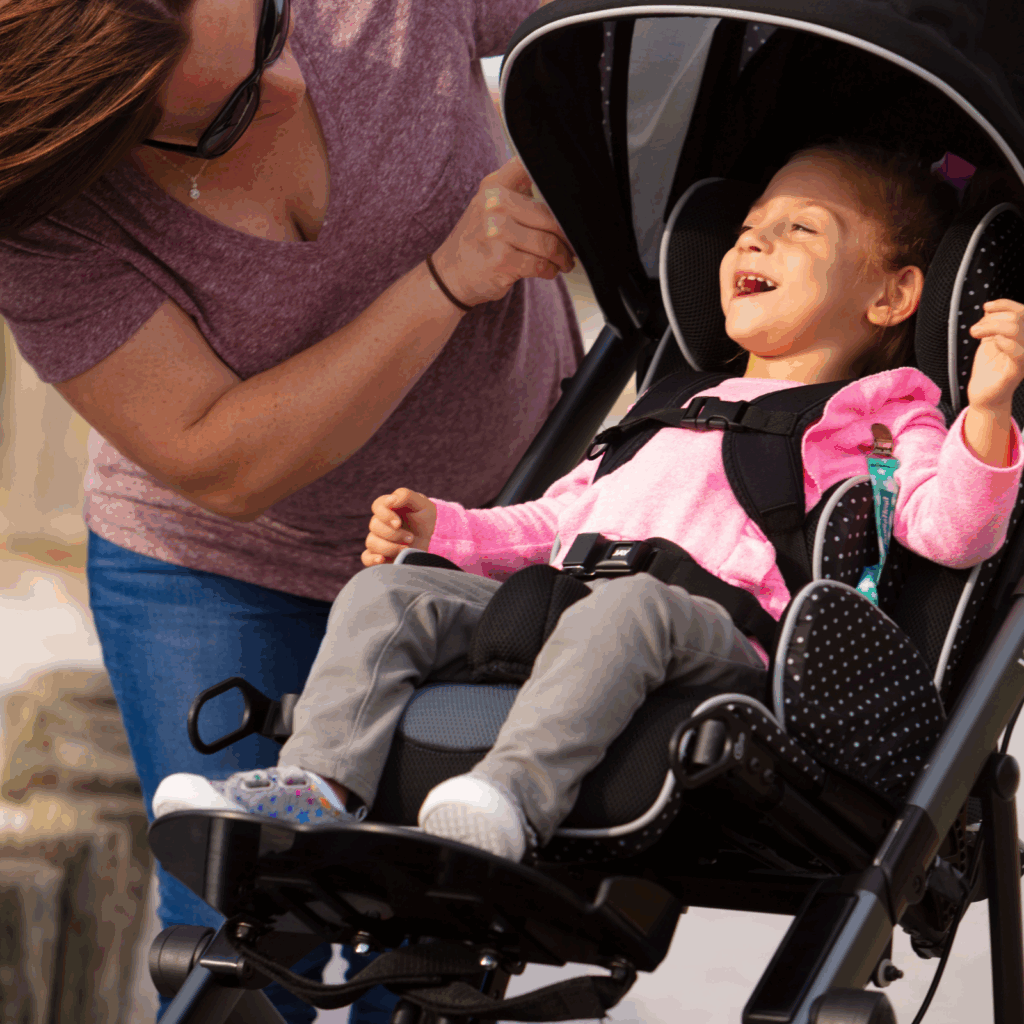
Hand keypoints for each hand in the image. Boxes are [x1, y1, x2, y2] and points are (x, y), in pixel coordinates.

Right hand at [361, 488, 437, 566]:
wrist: (434, 539)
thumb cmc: (426, 518)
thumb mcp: (421, 503)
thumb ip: (405, 495)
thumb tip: (391, 500)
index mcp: (389, 507)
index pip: (377, 506)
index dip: (385, 515)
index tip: (398, 522)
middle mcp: (381, 523)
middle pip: (374, 526)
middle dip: (394, 533)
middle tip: (411, 537)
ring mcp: (379, 539)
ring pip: (372, 542)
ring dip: (390, 547)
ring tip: (406, 549)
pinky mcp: (381, 555)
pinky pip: (367, 558)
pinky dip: (372, 559)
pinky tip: (382, 559)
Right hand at [429, 156, 575, 306]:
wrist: (450, 274)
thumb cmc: (478, 240)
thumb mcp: (490, 204)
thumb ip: (518, 188)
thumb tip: (561, 187)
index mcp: (494, 185)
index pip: (530, 168)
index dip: (557, 179)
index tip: (573, 194)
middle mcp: (494, 204)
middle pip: (549, 216)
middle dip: (566, 235)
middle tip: (571, 244)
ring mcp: (496, 233)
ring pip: (548, 243)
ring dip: (562, 256)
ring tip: (563, 260)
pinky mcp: (501, 260)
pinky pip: (540, 265)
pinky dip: (550, 270)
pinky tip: (549, 270)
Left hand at [967, 299, 1023, 411]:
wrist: (984, 394)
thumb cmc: (988, 368)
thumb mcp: (990, 340)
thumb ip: (992, 324)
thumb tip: (990, 308)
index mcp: (1023, 336)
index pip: (1022, 311)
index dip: (1004, 304)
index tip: (986, 307)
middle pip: (1017, 318)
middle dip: (991, 318)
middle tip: (975, 330)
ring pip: (1016, 330)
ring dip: (991, 327)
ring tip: (975, 333)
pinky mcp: (1018, 371)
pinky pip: (1019, 353)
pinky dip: (1003, 343)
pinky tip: (993, 344)